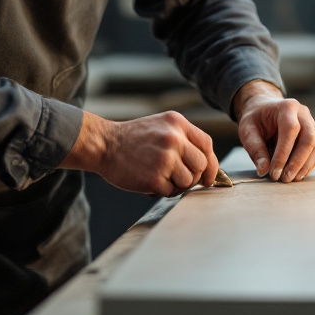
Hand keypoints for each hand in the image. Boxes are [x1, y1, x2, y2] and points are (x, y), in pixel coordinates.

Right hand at [60, 110, 218, 195]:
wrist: (104, 144)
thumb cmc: (133, 139)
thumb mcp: (160, 126)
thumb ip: (183, 139)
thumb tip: (206, 164)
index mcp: (177, 123)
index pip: (207, 145)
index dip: (211, 163)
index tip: (208, 175)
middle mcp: (174, 139)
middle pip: (201, 165)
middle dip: (194, 176)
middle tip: (180, 178)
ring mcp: (165, 159)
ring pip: (188, 181)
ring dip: (177, 184)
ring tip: (161, 177)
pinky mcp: (154, 178)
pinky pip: (172, 191)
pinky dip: (164, 191)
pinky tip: (152, 182)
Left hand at [233, 80, 314, 182]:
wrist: (265, 110)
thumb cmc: (256, 120)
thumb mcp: (248, 130)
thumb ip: (255, 149)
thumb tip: (263, 170)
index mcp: (286, 107)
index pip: (290, 130)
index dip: (283, 153)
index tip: (274, 172)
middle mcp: (303, 112)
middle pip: (309, 138)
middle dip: (297, 162)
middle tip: (284, 179)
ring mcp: (312, 122)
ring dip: (305, 166)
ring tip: (291, 179)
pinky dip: (311, 164)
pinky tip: (299, 173)